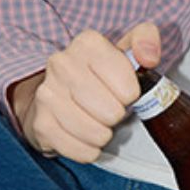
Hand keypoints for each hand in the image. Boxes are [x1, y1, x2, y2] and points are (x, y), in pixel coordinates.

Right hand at [9, 21, 160, 160]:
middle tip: (111, 109)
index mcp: (88, 44)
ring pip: (96, 133)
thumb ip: (147, 40)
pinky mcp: (41, 124)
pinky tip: (86, 136)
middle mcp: (62, 64)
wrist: (58, 93)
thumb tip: (149, 58)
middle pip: (111, 112)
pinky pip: (80, 150)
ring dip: (104, 134)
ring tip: (99, 122)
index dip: (132, 96)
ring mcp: (47, 94)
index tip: (125, 92)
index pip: (127, 87)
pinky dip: (89, 149)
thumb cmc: (100, 74)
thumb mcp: (127, 49)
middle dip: (117, 116)